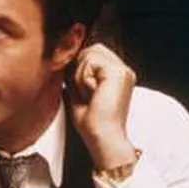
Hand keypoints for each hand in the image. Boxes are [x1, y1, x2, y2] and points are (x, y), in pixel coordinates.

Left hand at [68, 44, 137, 169]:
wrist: (102, 136)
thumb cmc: (91, 122)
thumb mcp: (79, 94)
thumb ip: (76, 76)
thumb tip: (64, 61)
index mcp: (117, 76)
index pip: (93, 53)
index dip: (80, 69)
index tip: (83, 92)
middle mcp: (123, 70)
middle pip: (91, 50)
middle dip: (80, 71)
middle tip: (86, 94)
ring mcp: (123, 70)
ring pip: (88, 55)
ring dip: (81, 77)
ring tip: (90, 95)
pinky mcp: (118, 72)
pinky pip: (89, 62)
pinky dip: (83, 79)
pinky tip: (93, 94)